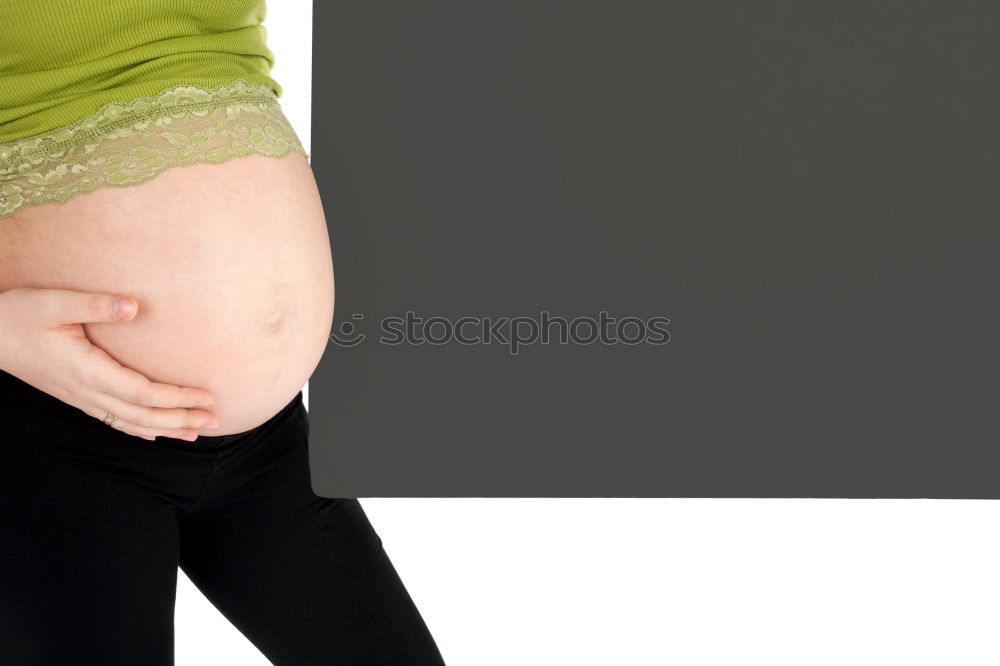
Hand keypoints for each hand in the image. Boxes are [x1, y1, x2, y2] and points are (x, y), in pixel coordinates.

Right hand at [0, 287, 218, 440]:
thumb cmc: (18, 315)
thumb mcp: (54, 302)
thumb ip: (95, 304)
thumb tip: (134, 306)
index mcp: (88, 371)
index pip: (144, 393)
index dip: (178, 398)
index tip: (207, 396)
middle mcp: (87, 392)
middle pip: (144, 415)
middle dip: (182, 419)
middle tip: (217, 419)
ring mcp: (80, 398)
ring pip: (130, 423)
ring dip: (166, 428)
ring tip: (197, 431)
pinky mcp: (76, 396)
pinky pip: (113, 420)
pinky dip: (139, 430)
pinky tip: (155, 434)